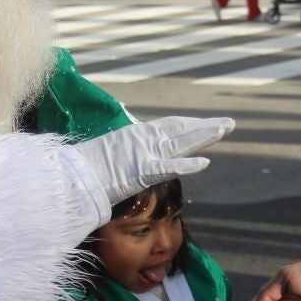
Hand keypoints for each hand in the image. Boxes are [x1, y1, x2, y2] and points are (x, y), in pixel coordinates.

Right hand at [75, 116, 234, 210]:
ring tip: (225, 130)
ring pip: (181, 143)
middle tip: (229, 124)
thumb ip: (126, 155)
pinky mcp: (140, 170)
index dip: (190, 124)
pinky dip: (187, 165)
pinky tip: (205, 162)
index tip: (208, 122)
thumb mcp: (111, 157)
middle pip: (181, 131)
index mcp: (137, 136)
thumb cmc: (86, 171)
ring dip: (204, 137)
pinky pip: (168, 167)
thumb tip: (130, 159)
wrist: (71, 177)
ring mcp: (143, 154)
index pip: (170, 126)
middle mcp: (144, 140)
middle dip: (205, 127)